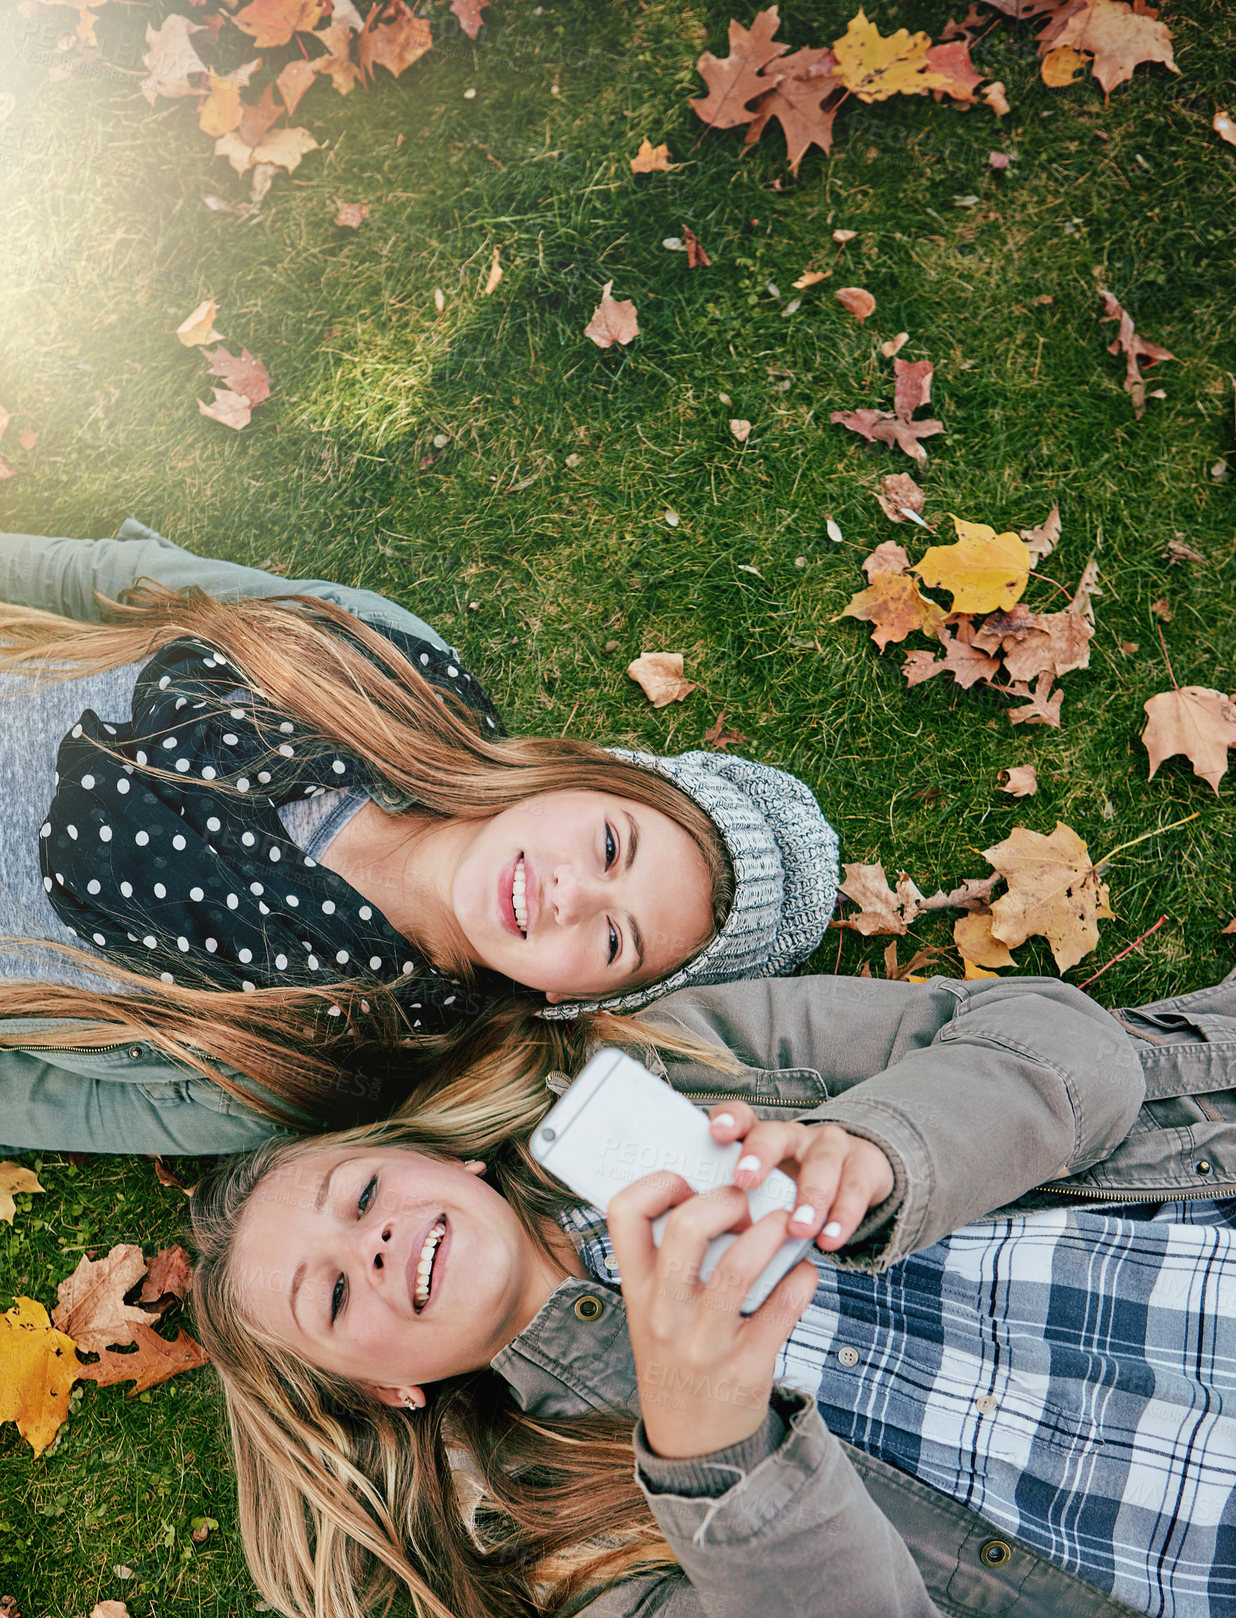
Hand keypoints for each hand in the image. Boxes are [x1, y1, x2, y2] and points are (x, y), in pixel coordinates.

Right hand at [608, 1172, 816, 1460]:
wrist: (692, 1445)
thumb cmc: (675, 1358)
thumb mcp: (650, 1312)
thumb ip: (667, 1261)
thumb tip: (710, 1194)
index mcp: (637, 1289)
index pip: (624, 1214)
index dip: (656, 1183)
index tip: (686, 1182)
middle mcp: (664, 1313)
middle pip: (686, 1229)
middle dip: (724, 1200)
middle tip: (746, 1200)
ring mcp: (704, 1342)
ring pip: (739, 1267)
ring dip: (771, 1232)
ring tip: (786, 1222)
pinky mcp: (746, 1366)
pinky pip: (781, 1309)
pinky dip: (801, 1279)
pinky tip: (803, 1270)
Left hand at [707, 1103, 895, 1254]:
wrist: (856, 1182)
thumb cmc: (793, 1194)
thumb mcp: (764, 1194)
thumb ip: (735, 1203)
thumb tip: (691, 1224)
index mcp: (761, 1139)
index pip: (742, 1117)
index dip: (729, 1120)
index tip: (716, 1132)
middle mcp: (793, 1136)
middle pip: (775, 1135)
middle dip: (760, 1155)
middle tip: (745, 1181)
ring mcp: (830, 1147)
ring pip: (821, 1161)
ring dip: (810, 1196)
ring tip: (798, 1229)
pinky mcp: (864, 1165)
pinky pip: (855, 1188)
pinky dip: (843, 1216)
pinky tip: (830, 1239)